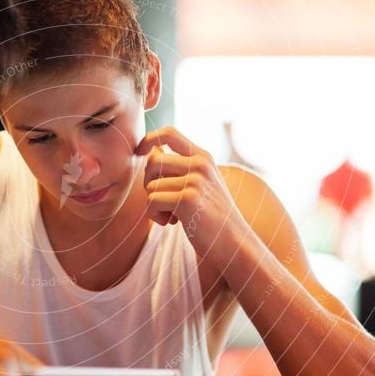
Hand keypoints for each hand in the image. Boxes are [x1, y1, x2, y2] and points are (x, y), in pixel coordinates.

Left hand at [136, 126, 247, 262]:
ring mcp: (195, 181)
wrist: (234, 242)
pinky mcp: (187, 199)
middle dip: (149, 183)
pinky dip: (155, 216)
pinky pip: (152, 201)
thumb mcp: (201, 184)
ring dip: (154, 205)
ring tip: (172, 215)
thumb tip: (151, 152)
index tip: (140, 151)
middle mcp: (200, 164)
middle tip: (163, 200)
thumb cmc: (213, 216)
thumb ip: (180, 168)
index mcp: (203, 157)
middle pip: (153, 161)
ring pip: (150, 186)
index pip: (170, 133)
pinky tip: (172, 222)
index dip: (149, 139)